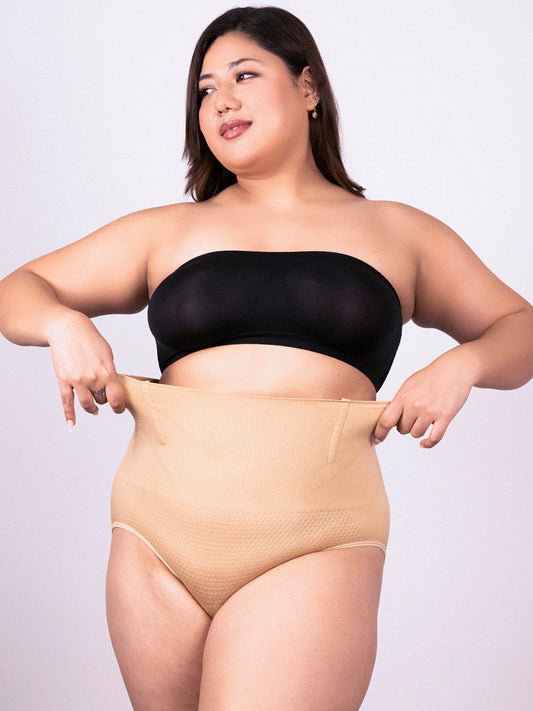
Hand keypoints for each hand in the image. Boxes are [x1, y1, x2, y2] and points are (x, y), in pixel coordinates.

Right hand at [46, 310, 125, 427]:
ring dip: (92, 409)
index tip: (119, 409)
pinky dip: (69, 415)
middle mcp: (93, 379)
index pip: (117, 398)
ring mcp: (77, 381)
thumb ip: (110, 372)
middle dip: (103, 399)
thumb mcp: (107, 354)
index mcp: (108, 372)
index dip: (119, 407)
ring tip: (95, 410)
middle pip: (102, 400)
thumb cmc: (90, 340)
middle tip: (103, 395)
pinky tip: (72, 425)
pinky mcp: (63, 380)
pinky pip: (67, 402)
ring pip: (87, 404)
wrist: (68, 329)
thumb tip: (112, 388)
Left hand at [374, 349, 475, 447]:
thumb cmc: (430, 377)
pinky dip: (428, 443)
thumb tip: (389, 418)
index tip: (376, 439)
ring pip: (416, 434)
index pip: (386, 420)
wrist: (453, 370)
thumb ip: (399, 402)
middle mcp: (415, 405)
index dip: (379, 432)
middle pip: (402, 429)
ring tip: (423, 418)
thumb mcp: (409, 385)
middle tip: (413, 416)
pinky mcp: (444, 417)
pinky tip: (424, 443)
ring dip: (418, 430)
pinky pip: (434, 438)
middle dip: (405, 426)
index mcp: (403, 396)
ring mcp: (430, 411)